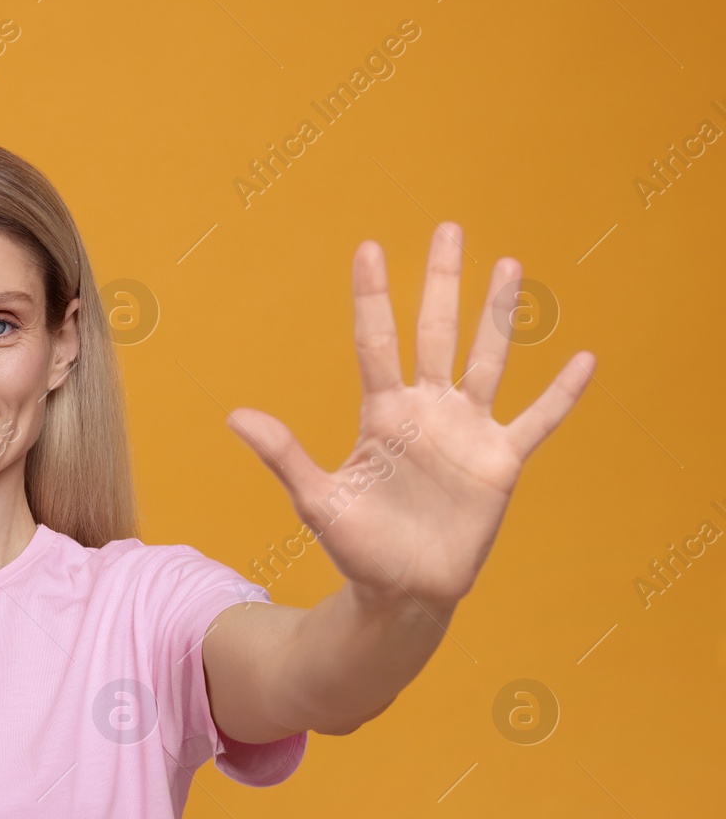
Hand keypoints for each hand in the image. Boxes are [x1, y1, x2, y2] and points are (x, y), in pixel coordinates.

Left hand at [226, 222, 594, 608]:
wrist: (403, 591)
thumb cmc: (356, 548)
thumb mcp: (317, 501)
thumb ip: (284, 455)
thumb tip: (234, 417)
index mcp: (382, 414)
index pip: (376, 342)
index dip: (373, 296)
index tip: (368, 248)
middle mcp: (426, 410)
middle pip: (435, 332)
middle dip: (442, 281)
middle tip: (448, 227)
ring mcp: (466, 431)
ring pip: (488, 359)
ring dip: (499, 315)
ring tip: (510, 265)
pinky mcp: (501, 461)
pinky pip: (538, 420)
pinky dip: (561, 394)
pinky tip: (584, 359)